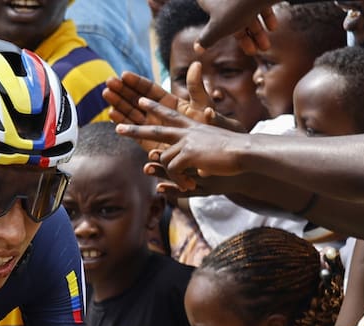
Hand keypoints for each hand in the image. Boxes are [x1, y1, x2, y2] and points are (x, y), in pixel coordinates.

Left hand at [116, 100, 247, 192]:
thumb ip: (201, 142)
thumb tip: (201, 133)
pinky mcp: (188, 154)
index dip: (154, 107)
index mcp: (193, 126)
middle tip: (117, 128)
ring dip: (170, 174)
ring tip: (185, 185)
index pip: (170, 114)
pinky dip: (178, 181)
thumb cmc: (234, 150)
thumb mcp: (215, 142)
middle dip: (134, 129)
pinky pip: (173, 169)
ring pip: (164, 158)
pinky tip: (188, 187)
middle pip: (155, 129)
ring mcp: (186, 141)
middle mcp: (187, 131)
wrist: (245, 152)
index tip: (140, 101)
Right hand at [196, 0, 277, 54]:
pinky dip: (266, 16)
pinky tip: (272, 28)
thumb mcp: (217, 29)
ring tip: (265, 46)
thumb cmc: (234, 8)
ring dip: (257, 31)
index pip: (213, 20)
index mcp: (210, 0)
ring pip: (248, 13)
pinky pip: (259, 4)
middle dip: (246, 37)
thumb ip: (207, 39)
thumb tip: (197, 48)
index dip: (223, 34)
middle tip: (255, 51)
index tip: (236, 45)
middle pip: (234, 19)